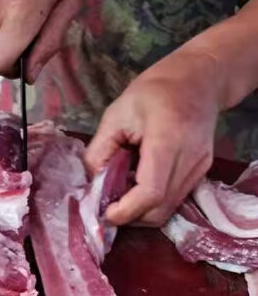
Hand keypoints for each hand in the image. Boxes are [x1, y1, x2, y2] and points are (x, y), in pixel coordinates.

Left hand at [85, 49, 221, 225]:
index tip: (105, 213)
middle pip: (159, 210)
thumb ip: (99, 151)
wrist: (199, 78)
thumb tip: (92, 186)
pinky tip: (138, 187)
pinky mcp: (202, 172)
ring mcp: (200, 167)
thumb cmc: (154, 91)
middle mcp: (190, 158)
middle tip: (108, 207)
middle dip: (130, 217)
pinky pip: (174, 200)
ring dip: (140, 213)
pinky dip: (153, 203)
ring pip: (167, 210)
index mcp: (168, 139)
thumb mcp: (115, 114)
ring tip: (122, 195)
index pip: (150, 192)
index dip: (126, 211)